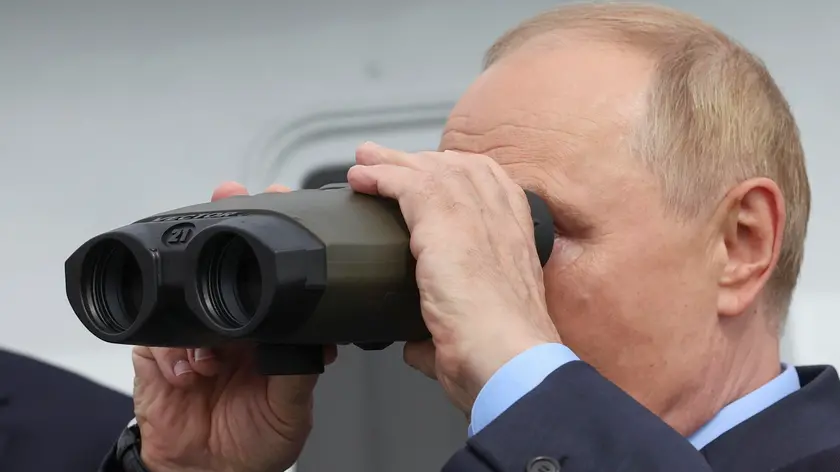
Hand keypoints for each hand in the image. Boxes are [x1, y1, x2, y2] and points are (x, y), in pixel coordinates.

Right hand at [132, 182, 336, 471]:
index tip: (278, 200)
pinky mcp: (156, 353)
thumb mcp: (292, 406)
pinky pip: (156, 337)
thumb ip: (301, 368)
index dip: (273, 234)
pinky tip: (190, 372)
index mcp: (268, 327)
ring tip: (210, 341)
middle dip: (222, 227)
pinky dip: (173, 351)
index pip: (270, 272)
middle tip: (230, 198)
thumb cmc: (258, 439)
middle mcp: (231, 322)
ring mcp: (192, 334)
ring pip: (183, 293)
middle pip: (221, 263)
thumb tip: (316, 334)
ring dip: (193, 304)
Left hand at [347, 142, 561, 412]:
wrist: (508, 361)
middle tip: (387, 159)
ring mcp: (476, 218)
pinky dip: (380, 177)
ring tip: (365, 159)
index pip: (492, 187)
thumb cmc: (500, 358)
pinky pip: (409, 184)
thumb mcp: (473, 337)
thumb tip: (418, 344)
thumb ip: (441, 334)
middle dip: (420, 160)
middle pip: (458, 169)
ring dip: (393, 163)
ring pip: (432, 171)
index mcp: (515, 244)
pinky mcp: (447, 222)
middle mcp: (502, 221)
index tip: (434, 171)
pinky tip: (361, 178)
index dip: (460, 173)